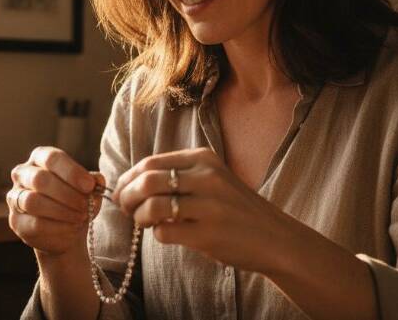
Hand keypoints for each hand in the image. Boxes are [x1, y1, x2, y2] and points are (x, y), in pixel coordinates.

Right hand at [7, 146, 104, 256]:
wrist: (66, 230)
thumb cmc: (76, 201)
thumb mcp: (88, 189)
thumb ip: (93, 182)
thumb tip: (97, 180)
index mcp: (40, 158)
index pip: (52, 158)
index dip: (72, 172)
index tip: (90, 186)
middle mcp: (23, 173)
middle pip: (40, 179)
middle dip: (67, 194)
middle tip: (86, 205)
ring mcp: (15, 197)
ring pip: (33, 201)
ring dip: (61, 210)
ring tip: (81, 217)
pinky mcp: (16, 221)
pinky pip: (34, 223)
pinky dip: (57, 227)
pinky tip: (72, 227)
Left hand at [112, 147, 290, 274]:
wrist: (275, 238)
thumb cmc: (235, 209)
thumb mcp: (213, 178)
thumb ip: (179, 174)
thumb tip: (132, 183)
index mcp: (203, 159)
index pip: (150, 162)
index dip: (128, 179)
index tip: (121, 193)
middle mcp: (206, 177)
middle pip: (147, 182)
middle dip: (127, 197)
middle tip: (126, 209)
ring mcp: (209, 206)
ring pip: (152, 206)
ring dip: (139, 217)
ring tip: (145, 223)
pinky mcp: (208, 234)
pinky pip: (165, 232)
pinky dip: (157, 234)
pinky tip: (166, 234)